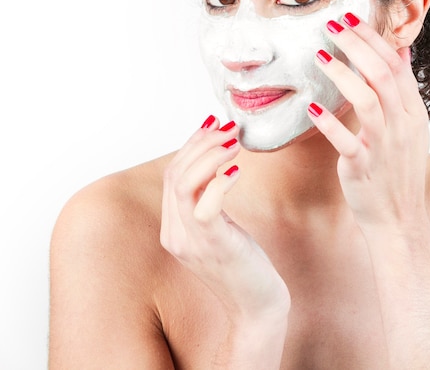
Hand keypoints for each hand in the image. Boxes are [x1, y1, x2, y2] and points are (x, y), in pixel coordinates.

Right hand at [160, 117, 289, 319]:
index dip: (192, 144)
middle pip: (175, 174)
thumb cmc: (243, 261)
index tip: (213, 123)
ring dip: (209, 155)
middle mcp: (174, 234)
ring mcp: (190, 242)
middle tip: (228, 127)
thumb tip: (214, 151)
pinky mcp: (213, 245)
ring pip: (184, 184)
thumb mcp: (220, 224)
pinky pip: (204, 207)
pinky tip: (238, 171)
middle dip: (201, 143)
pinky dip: (219, 182)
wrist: (257, 305)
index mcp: (173, 227)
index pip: (172, 174)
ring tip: (234, 141)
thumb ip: (209, 194)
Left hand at [308, 13, 429, 228]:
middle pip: (382, 76)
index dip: (373, 40)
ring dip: (342, 75)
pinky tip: (311, 107)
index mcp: (414, 114)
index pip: (396, 66)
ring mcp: (384, 147)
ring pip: (367, 101)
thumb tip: (402, 52)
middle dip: (357, 46)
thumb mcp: (412, 128)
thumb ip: (405, 91)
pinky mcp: (363, 168)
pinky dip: (329, 123)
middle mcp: (402, 126)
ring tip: (319, 56)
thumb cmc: (399, 170)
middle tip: (333, 24)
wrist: (400, 220)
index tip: (351, 19)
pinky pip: (346, 141)